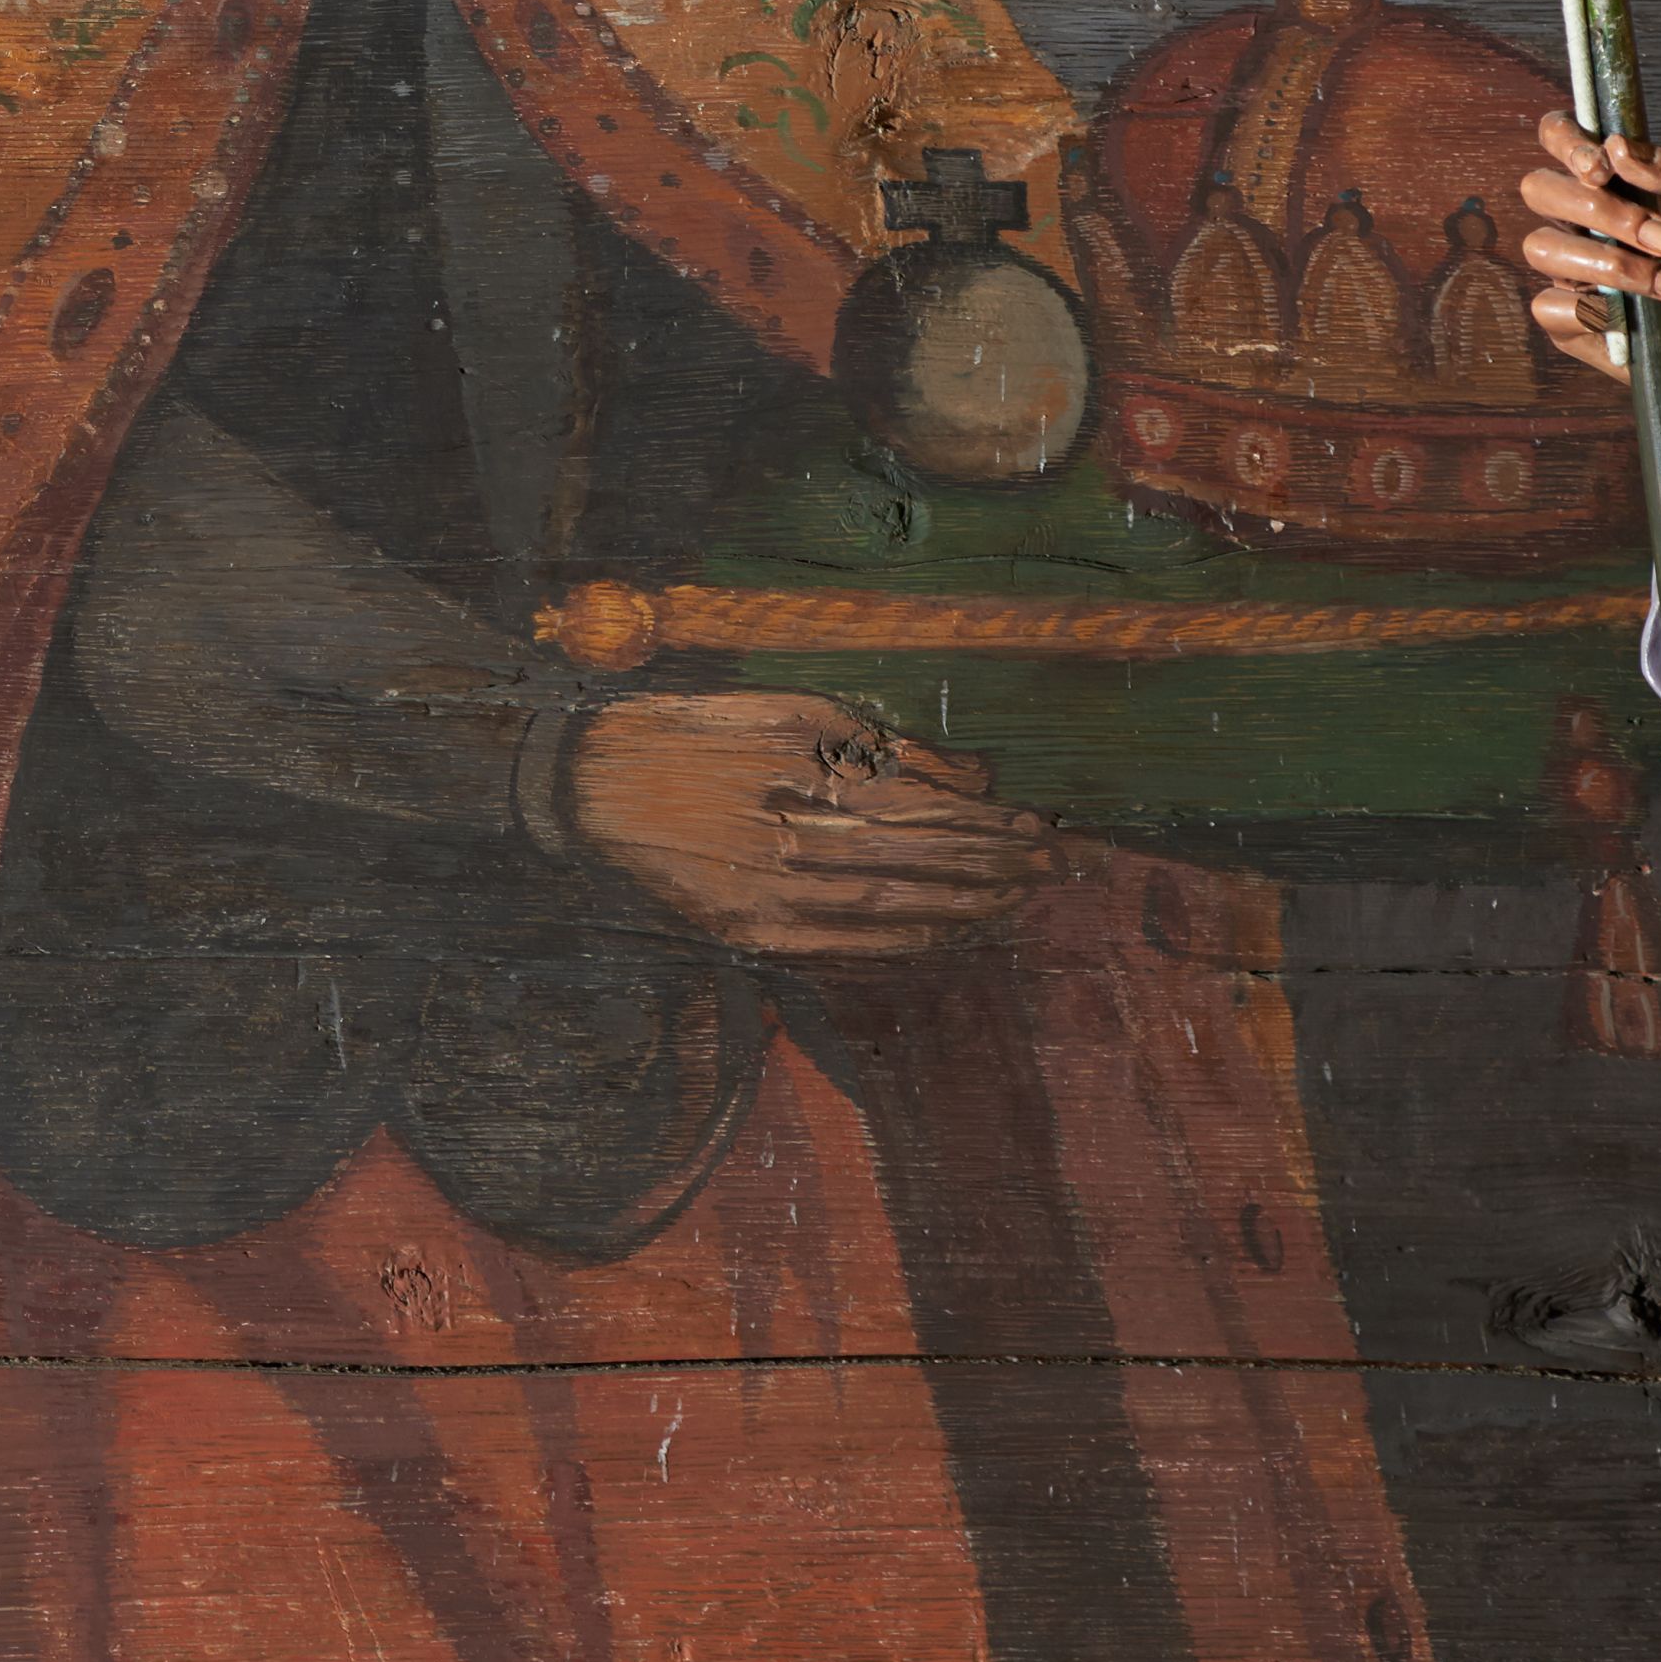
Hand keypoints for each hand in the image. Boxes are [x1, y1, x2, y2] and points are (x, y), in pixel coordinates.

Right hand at [565, 689, 1050, 960]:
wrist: (596, 783)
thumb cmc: (700, 733)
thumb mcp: (792, 714)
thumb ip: (886, 749)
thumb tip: (974, 779)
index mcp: (807, 779)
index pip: (928, 814)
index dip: (993, 827)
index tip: (1048, 830)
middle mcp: (796, 850)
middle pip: (923, 867)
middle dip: (1001, 870)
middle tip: (1064, 872)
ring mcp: (773, 902)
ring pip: (893, 914)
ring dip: (966, 909)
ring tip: (1022, 901)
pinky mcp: (750, 935)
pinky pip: (846, 947)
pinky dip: (904, 944)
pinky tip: (949, 934)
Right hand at [1518, 112, 1660, 499]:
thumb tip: (1620, 149)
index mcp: (1625, 181)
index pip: (1562, 139)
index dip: (1566, 143)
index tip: (1604, 168)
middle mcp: (1594, 222)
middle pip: (1540, 190)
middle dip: (1598, 211)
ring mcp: (1585, 274)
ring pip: (1541, 248)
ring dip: (1608, 263)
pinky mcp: (1583, 328)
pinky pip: (1549, 309)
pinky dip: (1592, 309)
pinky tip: (1640, 315)